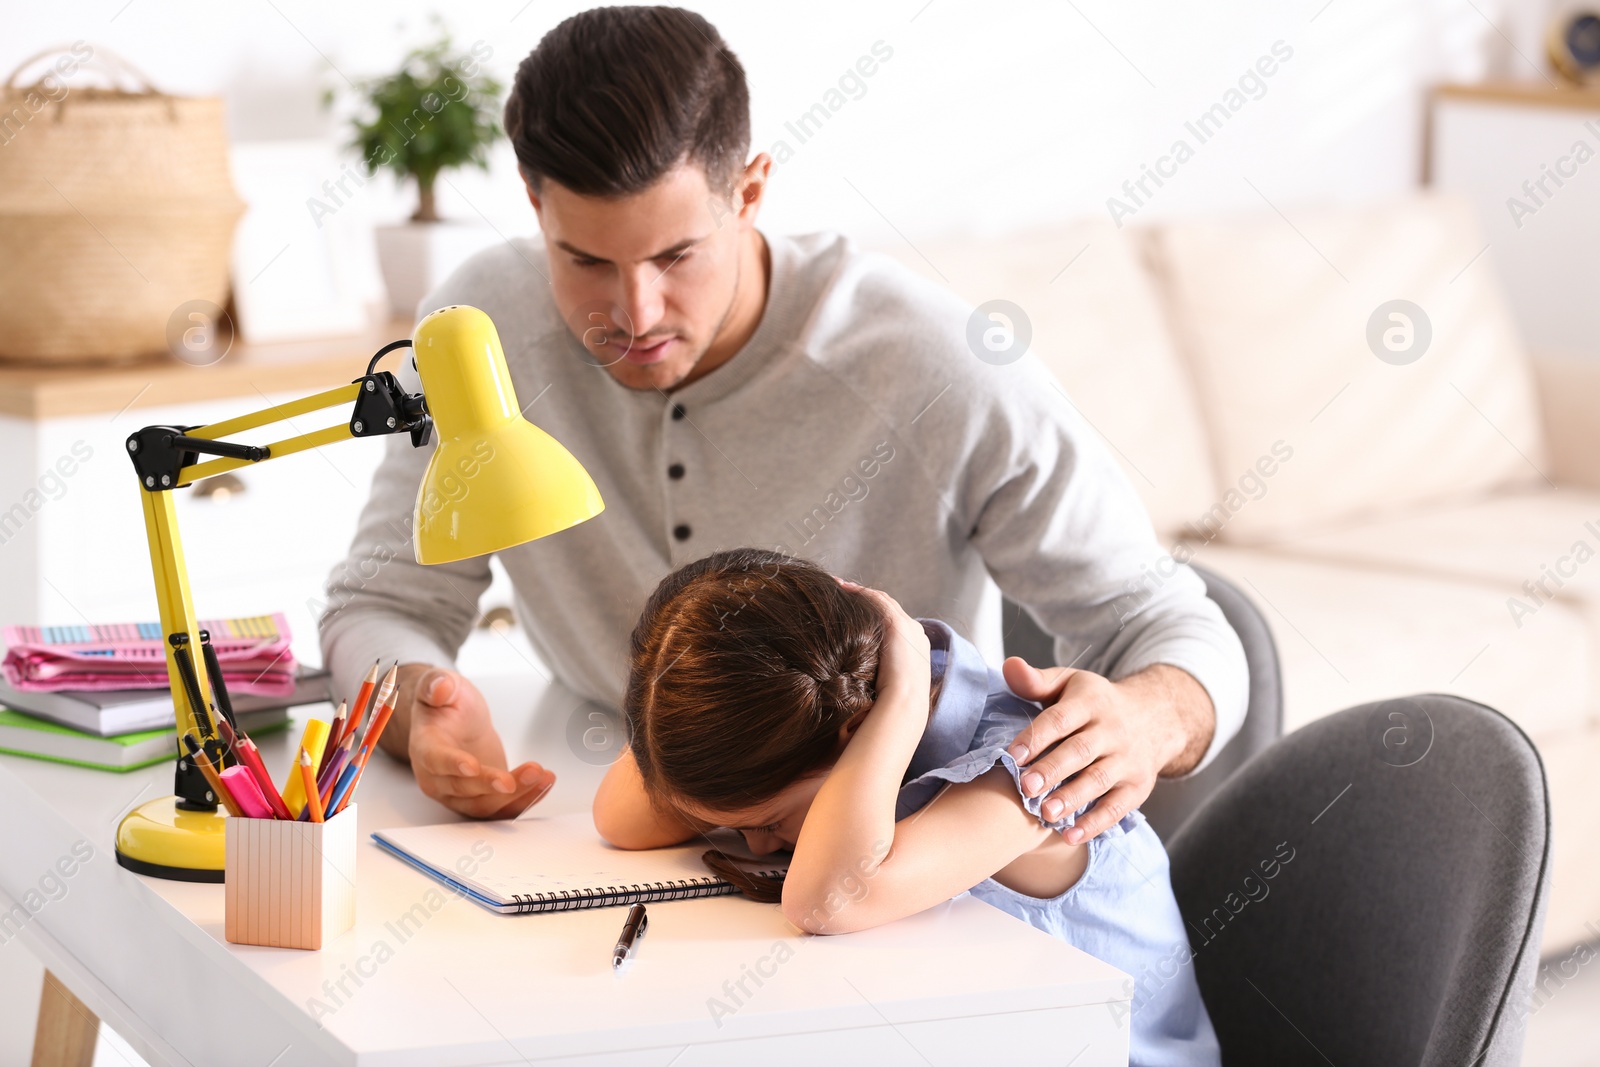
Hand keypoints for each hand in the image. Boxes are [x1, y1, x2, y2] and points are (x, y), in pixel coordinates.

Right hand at [405, 667, 555, 818]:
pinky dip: (525, 799)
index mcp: (425, 747)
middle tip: (522, 775)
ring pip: (486, 805)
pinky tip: (544, 783)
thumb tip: (440, 687)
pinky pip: (502, 807)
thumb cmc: (445, 705)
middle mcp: (437, 778)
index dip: (452, 765)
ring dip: (516, 795)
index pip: (435, 760)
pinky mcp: (482, 798)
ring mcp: (459, 793)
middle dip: (493, 784)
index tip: (473, 766)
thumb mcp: (442, 683)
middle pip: (464, 789)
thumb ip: (438, 684)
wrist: (454, 722)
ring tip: (541, 776)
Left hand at [839, 580, 929, 708]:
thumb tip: (858, 683)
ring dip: (861, 593)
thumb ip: (879, 676)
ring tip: (841, 587)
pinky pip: (876, 600)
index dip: (876, 616)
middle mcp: (916, 633)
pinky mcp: (898, 623)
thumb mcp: (888, 686)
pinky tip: (843, 588)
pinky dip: (860, 592)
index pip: (896, 625)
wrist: (905, 702)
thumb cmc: (893, 703)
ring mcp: (909, 626)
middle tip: (846, 593)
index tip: (858, 614)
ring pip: (883, 601)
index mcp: (917, 649)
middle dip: (868, 600)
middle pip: (890, 609)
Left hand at [1001, 660, 1207, 843]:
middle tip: (1026, 787)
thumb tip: (1008, 666)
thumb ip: (1035, 681)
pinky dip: (1096, 823)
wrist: (1155, 717)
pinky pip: (1118, 807)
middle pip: (1080, 751)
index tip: (1012, 755)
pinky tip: (1071, 836)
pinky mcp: (1138, 786)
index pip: (1061, 718)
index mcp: (1091, 701)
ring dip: (1073, 798)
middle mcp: (1113, 730)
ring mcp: (1128, 759)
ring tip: (1046, 813)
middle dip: (1053, 770)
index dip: (1037, 736)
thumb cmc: (1094, 703)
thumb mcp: (1069, 683)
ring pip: (1099, 780)